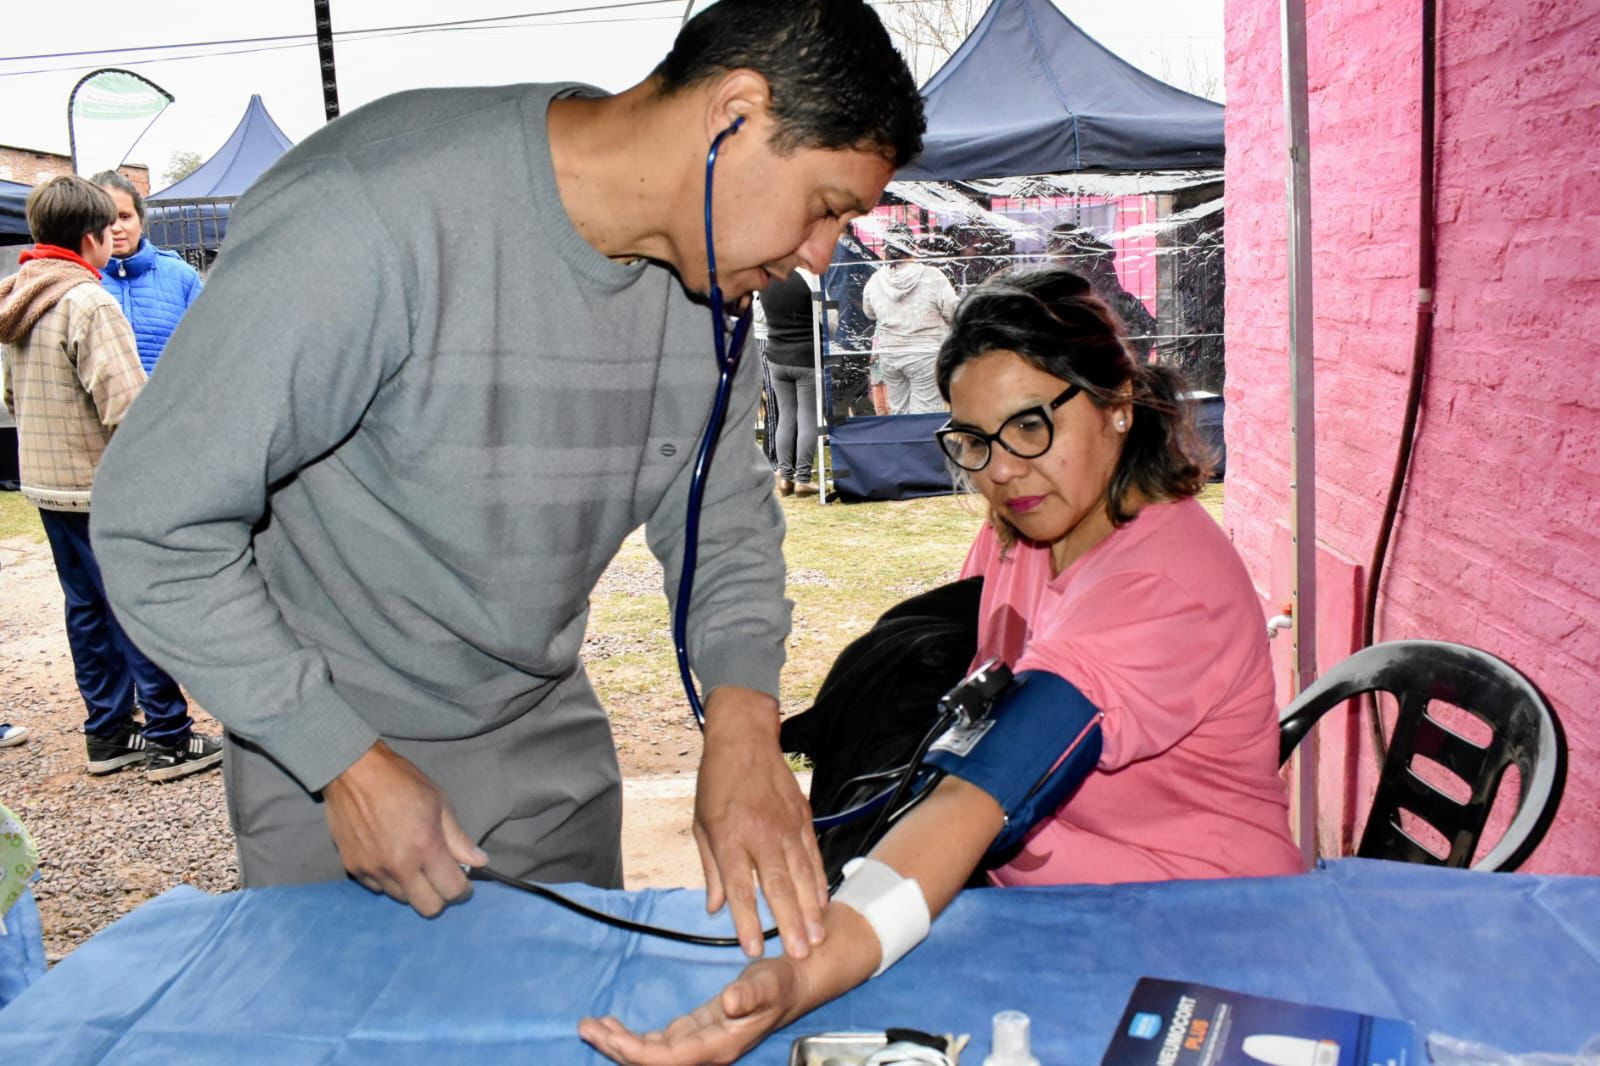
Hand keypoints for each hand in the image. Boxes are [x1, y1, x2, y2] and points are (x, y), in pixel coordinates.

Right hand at [322, 740, 487, 917]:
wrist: (354, 772)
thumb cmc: (401, 782)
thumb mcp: (439, 803)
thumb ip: (458, 838)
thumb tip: (479, 862)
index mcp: (425, 847)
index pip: (451, 890)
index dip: (463, 890)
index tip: (464, 883)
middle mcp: (399, 866)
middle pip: (428, 908)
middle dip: (440, 897)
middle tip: (440, 878)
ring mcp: (373, 870)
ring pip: (402, 899)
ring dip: (414, 888)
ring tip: (414, 864)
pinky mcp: (353, 868)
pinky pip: (378, 888)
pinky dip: (390, 881)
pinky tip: (391, 860)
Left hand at [579, 957, 800, 1064]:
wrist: (791, 985)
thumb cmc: (781, 984)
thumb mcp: (770, 984)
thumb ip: (751, 994)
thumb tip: (732, 1002)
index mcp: (720, 1045)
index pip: (671, 1059)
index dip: (639, 1052)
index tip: (612, 1036)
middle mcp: (705, 1050)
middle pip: (654, 1061)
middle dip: (618, 1048)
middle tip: (586, 1027)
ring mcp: (698, 1043)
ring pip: (651, 1053)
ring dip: (619, 1042)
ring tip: (590, 1026)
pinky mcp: (694, 1032)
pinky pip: (658, 1042)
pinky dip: (633, 1035)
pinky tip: (612, 1025)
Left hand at [693, 687, 826, 958]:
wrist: (744, 739)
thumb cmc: (716, 783)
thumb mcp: (701, 825)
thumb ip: (712, 869)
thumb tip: (715, 908)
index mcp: (729, 836)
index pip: (739, 886)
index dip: (747, 920)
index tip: (753, 948)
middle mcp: (759, 832)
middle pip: (777, 884)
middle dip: (789, 922)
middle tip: (800, 953)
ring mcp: (785, 824)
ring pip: (801, 873)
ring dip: (810, 908)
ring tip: (817, 937)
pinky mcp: (802, 816)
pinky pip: (812, 855)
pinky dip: (818, 880)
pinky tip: (822, 902)